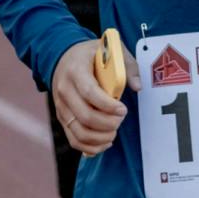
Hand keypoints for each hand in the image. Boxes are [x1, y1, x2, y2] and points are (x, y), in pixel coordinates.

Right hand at [53, 40, 130, 156]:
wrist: (63, 57)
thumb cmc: (91, 55)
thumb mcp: (111, 50)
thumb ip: (127, 66)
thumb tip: (138, 86)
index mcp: (75, 70)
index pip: (89, 92)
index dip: (108, 105)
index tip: (123, 110)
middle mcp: (64, 90)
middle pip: (85, 116)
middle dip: (108, 124)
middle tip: (121, 119)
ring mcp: (61, 106)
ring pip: (79, 133)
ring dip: (101, 138)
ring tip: (114, 131)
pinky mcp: (62, 118)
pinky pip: (74, 139)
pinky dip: (91, 147)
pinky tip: (105, 141)